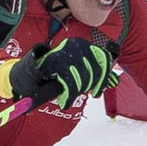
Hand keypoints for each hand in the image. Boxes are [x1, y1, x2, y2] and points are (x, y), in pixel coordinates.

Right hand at [5, 38, 121, 104]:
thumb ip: (94, 71)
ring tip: (69, 99)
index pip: (104, 59)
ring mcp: (66, 51)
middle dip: (89, 87)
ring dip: (76, 93)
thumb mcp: (78, 68)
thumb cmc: (58, 71)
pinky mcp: (55, 61)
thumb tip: (114, 80)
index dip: (104, 77)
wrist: (32, 69)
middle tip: (82, 95)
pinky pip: (69, 82)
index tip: (97, 92)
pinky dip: (69, 96)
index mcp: (85, 44)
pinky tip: (65, 101)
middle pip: (94, 71)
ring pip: (82, 79)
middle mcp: (77, 44)